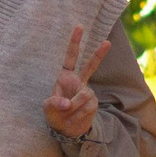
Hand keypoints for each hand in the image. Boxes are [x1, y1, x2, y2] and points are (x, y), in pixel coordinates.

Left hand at [45, 23, 110, 138]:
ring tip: (67, 113)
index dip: (74, 43)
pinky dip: (79, 114)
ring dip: (73, 106)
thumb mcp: (47, 109)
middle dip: (99, 54)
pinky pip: (87, 106)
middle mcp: (78, 82)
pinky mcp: (94, 102)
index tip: (79, 27)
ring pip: (84, 95)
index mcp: (64, 78)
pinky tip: (75, 117)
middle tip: (107, 42)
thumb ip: (54, 104)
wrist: (66, 129)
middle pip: (90, 65)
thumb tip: (67, 104)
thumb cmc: (55, 115)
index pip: (70, 58)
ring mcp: (87, 91)